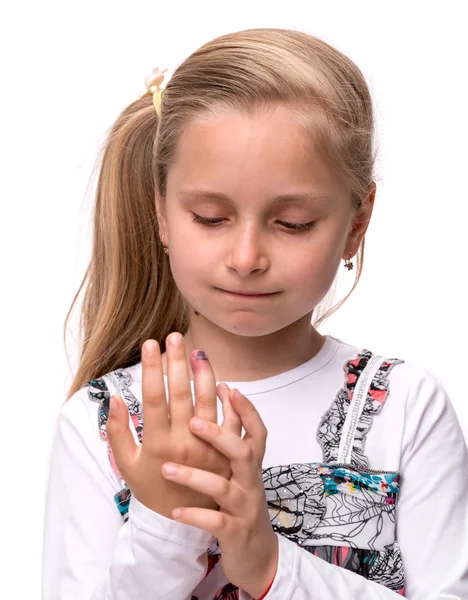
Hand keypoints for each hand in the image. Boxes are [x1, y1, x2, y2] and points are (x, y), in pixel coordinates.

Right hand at [106, 332, 241, 518]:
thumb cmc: (150, 488)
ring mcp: (208, 447)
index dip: (151, 369)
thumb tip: (115, 399)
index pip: (154, 397)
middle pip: (181, 394)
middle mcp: (183, 442)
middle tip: (174, 337)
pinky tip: (223, 382)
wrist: (179, 522)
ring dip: (204, 374)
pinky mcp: (227, 453)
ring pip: (207, 402)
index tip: (150, 344)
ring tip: (198, 351)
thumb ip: (117, 431)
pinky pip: (233, 421)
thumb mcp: (126, 464)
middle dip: (177, 362)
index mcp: (157, 443)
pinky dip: (229, 401)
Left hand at [160, 387, 277, 597]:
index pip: (256, 431)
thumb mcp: (240, 470)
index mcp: (249, 464)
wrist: (257, 554)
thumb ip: (232, 434)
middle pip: (243, 453)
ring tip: (167, 469)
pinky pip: (215, 522)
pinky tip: (175, 511)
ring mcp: (243, 506)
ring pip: (224, 488)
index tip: (226, 386)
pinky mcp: (234, 532)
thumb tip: (222, 389)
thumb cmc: (240, 501)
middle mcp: (249, 481)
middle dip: (220, 435)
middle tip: (192, 422)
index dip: (245, 409)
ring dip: (196, 477)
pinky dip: (195, 516)